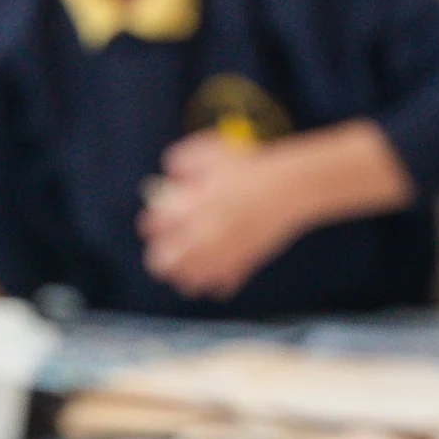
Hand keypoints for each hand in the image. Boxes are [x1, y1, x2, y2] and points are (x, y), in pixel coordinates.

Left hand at [139, 120, 412, 299]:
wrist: (287, 189)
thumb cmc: (248, 166)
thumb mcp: (208, 151)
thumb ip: (180, 161)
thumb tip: (170, 177)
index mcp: (186, 208)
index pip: (152, 226)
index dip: (152, 223)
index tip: (157, 221)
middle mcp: (198, 237)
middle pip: (161, 263)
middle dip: (160, 257)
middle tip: (169, 249)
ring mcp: (220, 255)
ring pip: (188, 281)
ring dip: (185, 273)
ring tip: (192, 262)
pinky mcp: (242, 265)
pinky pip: (221, 287)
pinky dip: (216, 282)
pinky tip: (219, 269)